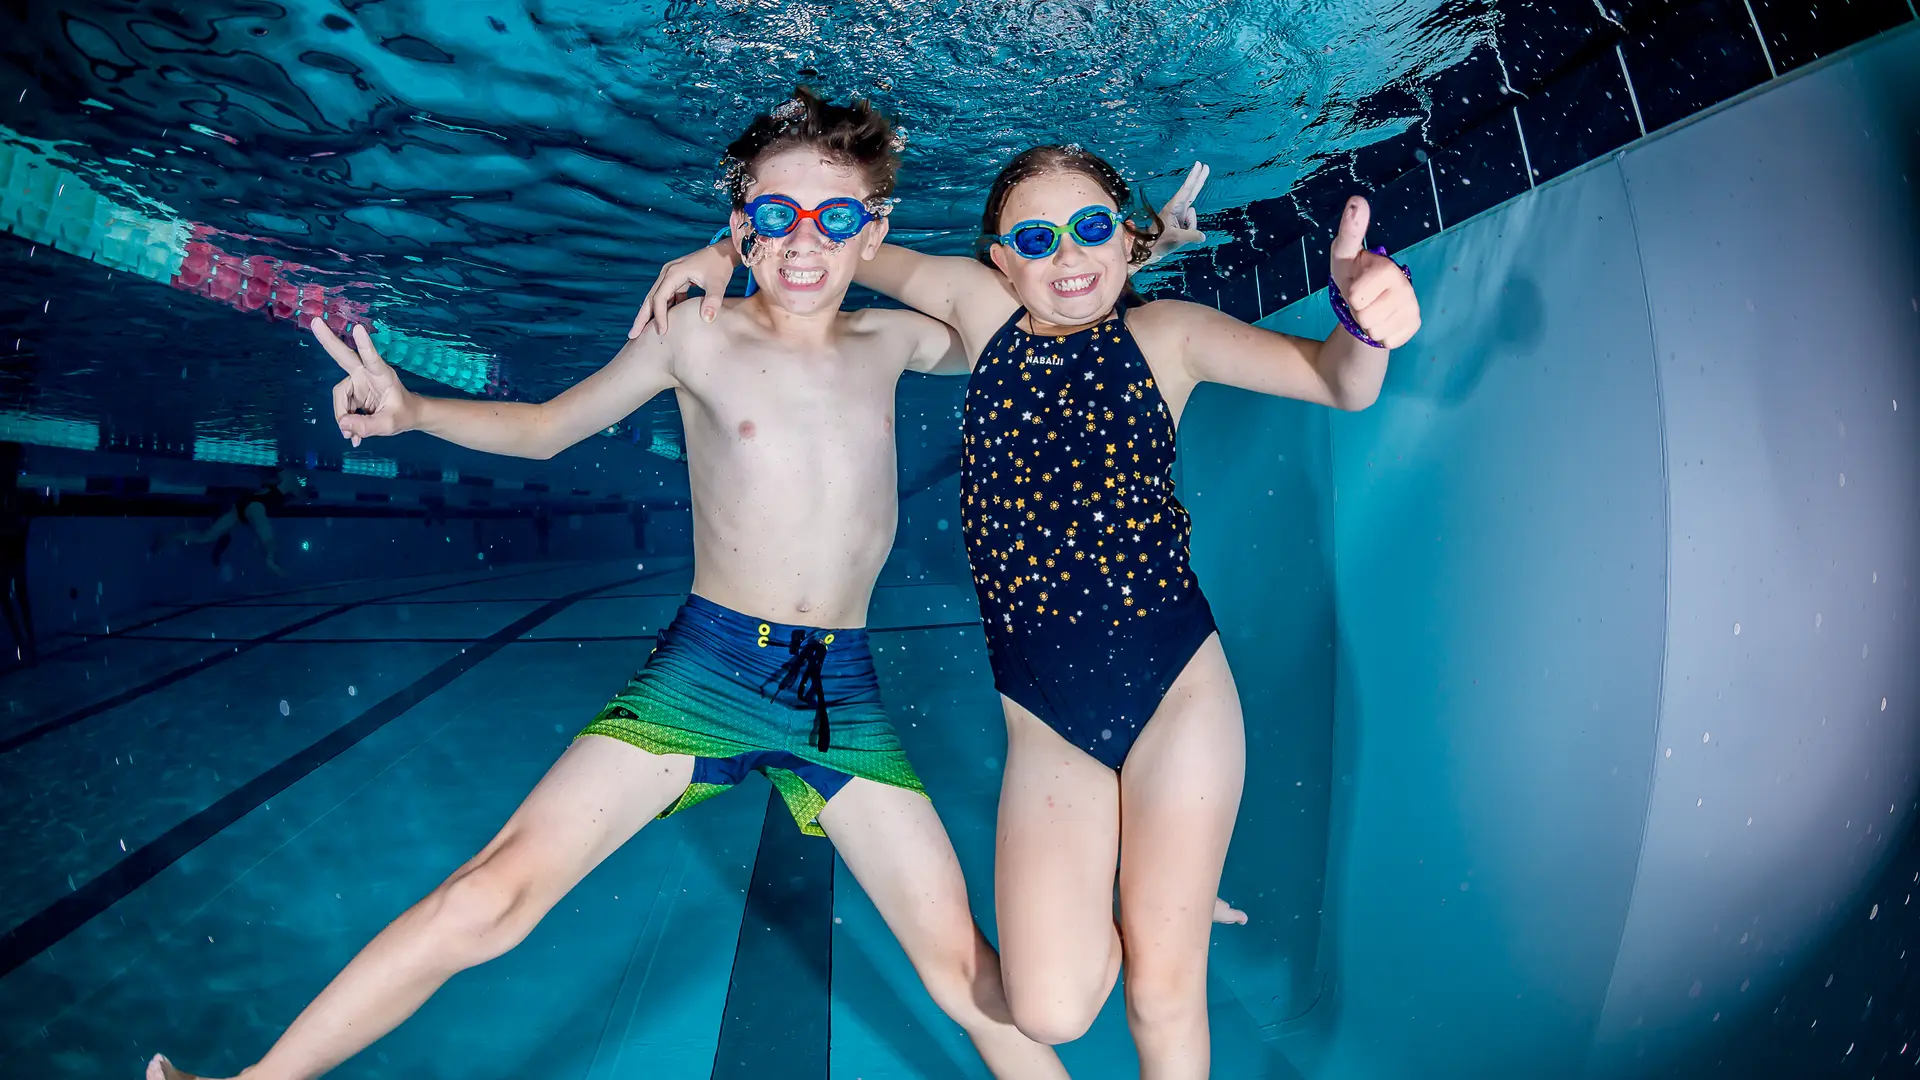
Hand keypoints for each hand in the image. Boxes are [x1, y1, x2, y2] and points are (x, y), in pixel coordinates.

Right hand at [313, 320, 414, 446]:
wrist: (406, 415)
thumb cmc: (403, 414)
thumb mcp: (389, 425)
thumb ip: (368, 426)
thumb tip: (343, 424)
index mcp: (382, 375)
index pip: (372, 359)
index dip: (365, 345)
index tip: (358, 329)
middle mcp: (367, 373)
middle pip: (344, 356)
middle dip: (329, 340)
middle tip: (315, 321)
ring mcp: (357, 381)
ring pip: (339, 397)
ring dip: (343, 417)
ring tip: (354, 436)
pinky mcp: (351, 390)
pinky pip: (341, 406)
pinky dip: (345, 422)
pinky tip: (353, 435)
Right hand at [629, 241, 740, 337]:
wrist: (723, 252)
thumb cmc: (720, 266)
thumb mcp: (718, 284)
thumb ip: (713, 301)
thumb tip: (707, 319)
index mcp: (674, 273)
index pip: (660, 298)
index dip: (659, 316)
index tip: (662, 332)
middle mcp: (668, 273)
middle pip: (650, 298)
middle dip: (642, 317)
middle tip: (633, 335)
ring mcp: (670, 276)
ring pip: (655, 298)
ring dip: (649, 314)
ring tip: (642, 332)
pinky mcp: (676, 280)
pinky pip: (665, 297)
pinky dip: (662, 310)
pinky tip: (660, 323)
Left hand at [1147, 162, 1209, 263]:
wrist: (1149, 250)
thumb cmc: (1158, 241)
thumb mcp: (1176, 239)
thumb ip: (1191, 236)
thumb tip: (1203, 236)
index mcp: (1174, 207)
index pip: (1187, 190)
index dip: (1194, 177)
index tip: (1199, 164)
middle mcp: (1178, 208)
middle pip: (1192, 191)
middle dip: (1199, 180)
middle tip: (1206, 166)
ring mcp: (1180, 215)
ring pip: (1193, 217)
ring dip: (1190, 227)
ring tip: (1177, 235)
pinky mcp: (1181, 222)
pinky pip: (1192, 225)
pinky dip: (1190, 231)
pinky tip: (1180, 236)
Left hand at [1329, 196, 1420, 348]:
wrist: (1362, 309)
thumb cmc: (1351, 278)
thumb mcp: (1342, 256)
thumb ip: (1350, 231)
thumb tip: (1357, 199)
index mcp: (1388, 268)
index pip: (1358, 295)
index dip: (1352, 295)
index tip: (1357, 286)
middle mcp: (1406, 285)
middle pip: (1366, 316)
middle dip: (1357, 313)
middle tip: (1362, 302)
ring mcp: (1412, 306)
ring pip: (1376, 331)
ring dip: (1367, 325)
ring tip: (1370, 311)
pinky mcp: (1413, 325)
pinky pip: (1387, 341)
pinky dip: (1379, 337)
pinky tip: (1381, 322)